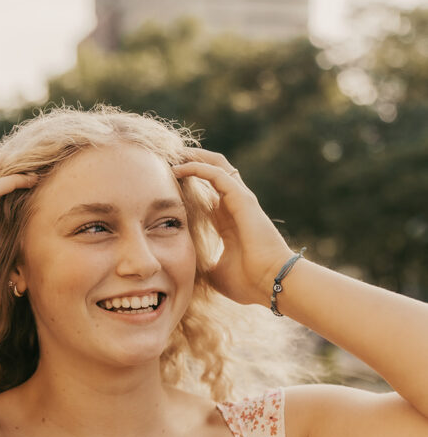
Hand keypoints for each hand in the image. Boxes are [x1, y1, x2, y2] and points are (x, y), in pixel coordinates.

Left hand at [172, 150, 292, 305]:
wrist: (271, 283)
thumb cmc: (248, 282)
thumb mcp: (216, 272)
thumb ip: (203, 263)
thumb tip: (185, 271)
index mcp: (228, 220)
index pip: (207, 191)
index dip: (188, 181)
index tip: (165, 178)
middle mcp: (235, 205)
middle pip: (212, 171)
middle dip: (191, 161)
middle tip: (167, 156)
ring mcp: (240, 200)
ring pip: (216, 165)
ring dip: (193, 157)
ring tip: (171, 153)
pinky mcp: (242, 199)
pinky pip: (217, 174)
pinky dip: (197, 167)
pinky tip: (178, 168)